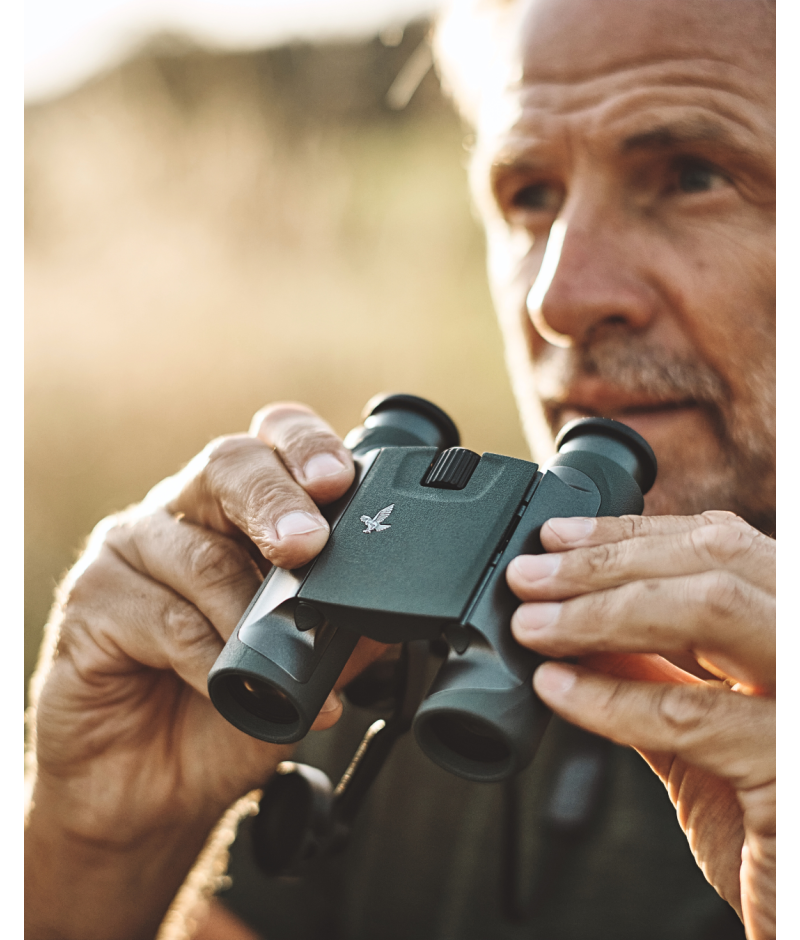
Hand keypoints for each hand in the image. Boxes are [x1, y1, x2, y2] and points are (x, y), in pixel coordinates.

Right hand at [25, 403, 386, 939]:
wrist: (154, 792)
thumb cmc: (224, 713)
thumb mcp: (303, 666)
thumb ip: (343, 623)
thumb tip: (396, 603)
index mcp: (240, 512)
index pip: (272, 442)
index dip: (307, 447)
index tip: (340, 480)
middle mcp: (186, 514)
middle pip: (230, 465)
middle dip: (278, 501)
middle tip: (308, 545)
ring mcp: (132, 551)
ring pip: (199, 553)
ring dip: (248, 610)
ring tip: (276, 657)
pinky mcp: (91, 599)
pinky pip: (162, 616)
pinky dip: (207, 657)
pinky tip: (224, 686)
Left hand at [506, 511, 774, 939]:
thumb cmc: (769, 820)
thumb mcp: (706, 727)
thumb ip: (655, 669)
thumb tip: (582, 619)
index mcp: (795, 627)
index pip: (722, 544)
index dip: (632, 533)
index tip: (559, 540)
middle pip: (715, 560)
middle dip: (605, 563)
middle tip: (529, 577)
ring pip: (708, 608)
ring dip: (600, 611)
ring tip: (532, 625)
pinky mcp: (792, 763)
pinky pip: (684, 711)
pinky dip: (607, 695)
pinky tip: (556, 689)